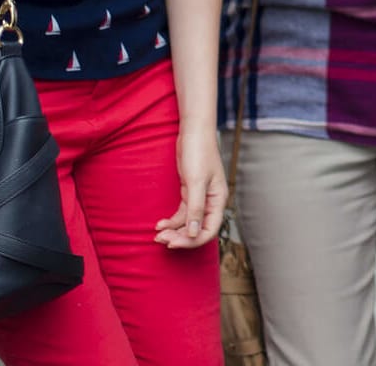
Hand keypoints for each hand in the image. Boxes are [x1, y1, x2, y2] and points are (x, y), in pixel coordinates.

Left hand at [155, 126, 225, 248]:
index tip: (173, 243)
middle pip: (197, 229)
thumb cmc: (199, 152)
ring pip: (188, 222)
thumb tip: (194, 233)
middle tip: (161, 239)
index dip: (192, 241)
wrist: (193, 132)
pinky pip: (182, 213)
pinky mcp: (189, 192)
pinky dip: (171, 220)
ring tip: (157, 235)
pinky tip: (160, 224)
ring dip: (174, 230)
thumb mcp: (196, 182)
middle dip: (180, 237)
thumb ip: (196, 209)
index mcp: (218, 200)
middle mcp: (211, 202)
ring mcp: (200, 197)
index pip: (208, 230)